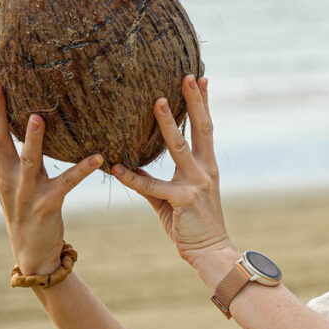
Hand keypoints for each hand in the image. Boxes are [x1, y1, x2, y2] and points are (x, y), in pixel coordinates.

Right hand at [0, 75, 103, 274]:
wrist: (32, 249)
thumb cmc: (27, 206)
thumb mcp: (16, 177)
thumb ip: (18, 151)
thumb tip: (27, 118)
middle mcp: (6, 176)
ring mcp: (25, 191)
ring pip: (29, 160)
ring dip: (32, 139)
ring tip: (37, 117)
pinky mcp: (47, 203)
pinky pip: (67, 183)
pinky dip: (82, 169)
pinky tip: (98, 157)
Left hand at [111, 76, 236, 282]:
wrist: (212, 253)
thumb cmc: (191, 226)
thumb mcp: (173, 199)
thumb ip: (154, 181)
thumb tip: (128, 166)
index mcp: (206, 167)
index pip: (204, 128)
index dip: (203, 103)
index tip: (201, 78)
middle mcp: (205, 170)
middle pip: (201, 129)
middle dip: (194, 101)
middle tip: (187, 75)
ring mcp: (196, 184)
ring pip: (179, 147)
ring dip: (167, 123)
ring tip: (157, 101)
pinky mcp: (184, 200)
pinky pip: (152, 186)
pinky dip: (133, 178)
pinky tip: (117, 168)